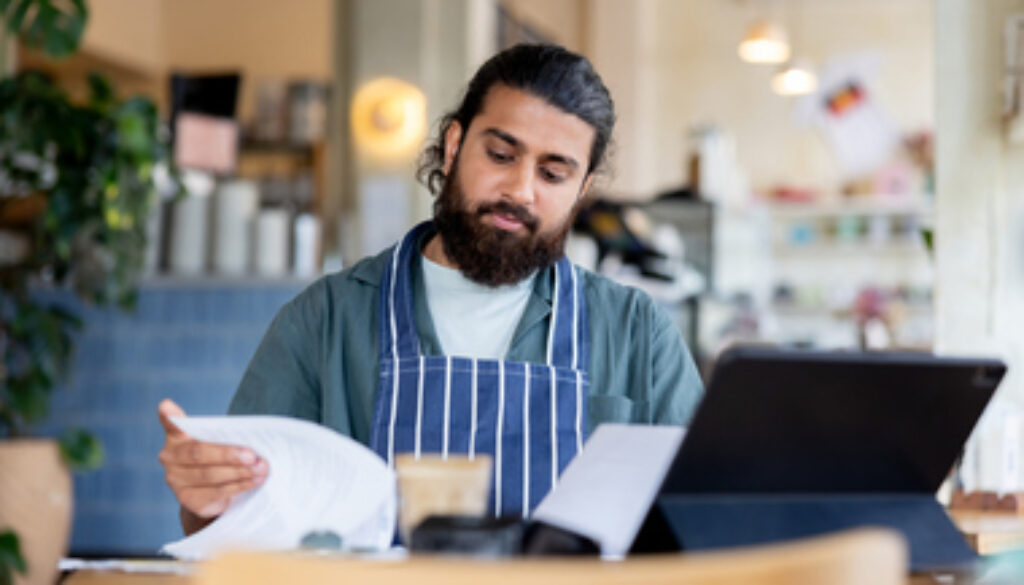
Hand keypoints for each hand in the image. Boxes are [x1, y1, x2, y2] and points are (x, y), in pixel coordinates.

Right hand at [157, 399, 268, 518]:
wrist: (211, 492)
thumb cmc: (216, 457)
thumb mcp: (218, 441)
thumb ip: (224, 434)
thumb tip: (250, 436)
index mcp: (176, 437)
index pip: (172, 424)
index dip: (168, 416)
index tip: (166, 405)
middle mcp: (170, 458)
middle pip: (199, 454)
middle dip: (228, 455)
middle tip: (252, 455)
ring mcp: (176, 481)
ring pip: (210, 475)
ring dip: (239, 472)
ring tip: (260, 468)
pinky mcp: (188, 500)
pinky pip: (216, 492)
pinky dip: (239, 485)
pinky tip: (254, 481)